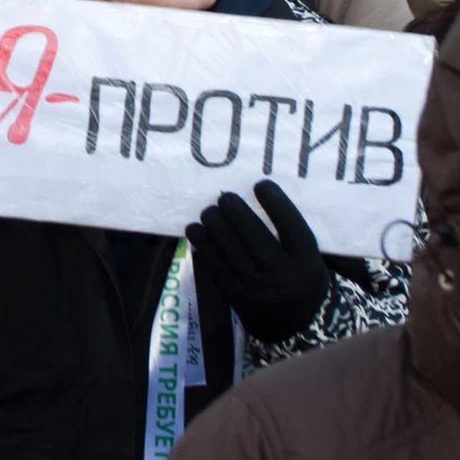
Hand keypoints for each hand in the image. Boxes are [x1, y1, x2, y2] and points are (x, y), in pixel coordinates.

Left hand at [186, 179, 328, 343]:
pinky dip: (203, 246)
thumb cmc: (303, 281)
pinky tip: (197, 231)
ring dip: (213, 224)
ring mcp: (257, 289)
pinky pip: (213, 266)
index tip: (261, 184)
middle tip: (224, 197)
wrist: (299, 328)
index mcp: (308, 265)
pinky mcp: (235, 297)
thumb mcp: (314, 261)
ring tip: (208, 212)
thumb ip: (295, 235)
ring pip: (227, 248)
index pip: (292, 227)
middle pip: (253, 234)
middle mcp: (283, 277)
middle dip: (234, 210)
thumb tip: (264, 196)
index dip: (276, 203)